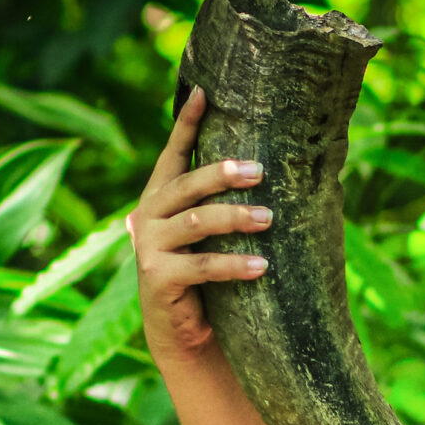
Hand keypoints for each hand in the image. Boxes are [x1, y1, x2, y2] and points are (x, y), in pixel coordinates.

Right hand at [126, 87, 270, 363]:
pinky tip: (261, 265)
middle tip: (259, 169)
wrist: (184, 332)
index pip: (173, 152)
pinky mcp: (158, 277)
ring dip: (236, 218)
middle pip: (187, 184)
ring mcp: (150, 246)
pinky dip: (234, 265)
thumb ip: (222, 203)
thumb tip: (275, 168)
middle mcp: (149, 215)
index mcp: (161, 196)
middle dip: (222, 173)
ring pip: (197, 222)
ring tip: (269, 219)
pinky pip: (202, 266)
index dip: (186, 122)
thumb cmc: (206, 276)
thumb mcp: (213, 234)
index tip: (204, 92)